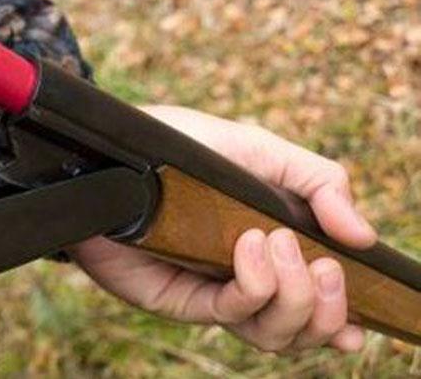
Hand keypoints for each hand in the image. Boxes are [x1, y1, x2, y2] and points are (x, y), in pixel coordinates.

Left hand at [70, 105, 377, 352]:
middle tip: (324, 267)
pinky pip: (233, 312)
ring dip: (295, 298)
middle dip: (326, 307)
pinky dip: (255, 285)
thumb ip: (317, 182)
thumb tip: (362, 235)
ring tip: (280, 245)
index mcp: (270, 250)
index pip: (314, 302)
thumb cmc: (182, 147)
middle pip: (302, 328)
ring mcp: (213, 292)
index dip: (341, 316)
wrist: (116, 153)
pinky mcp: (181, 299)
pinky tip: (250, 246)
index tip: (364, 320)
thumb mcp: (258, 152)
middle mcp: (245, 279)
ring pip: (274, 334)